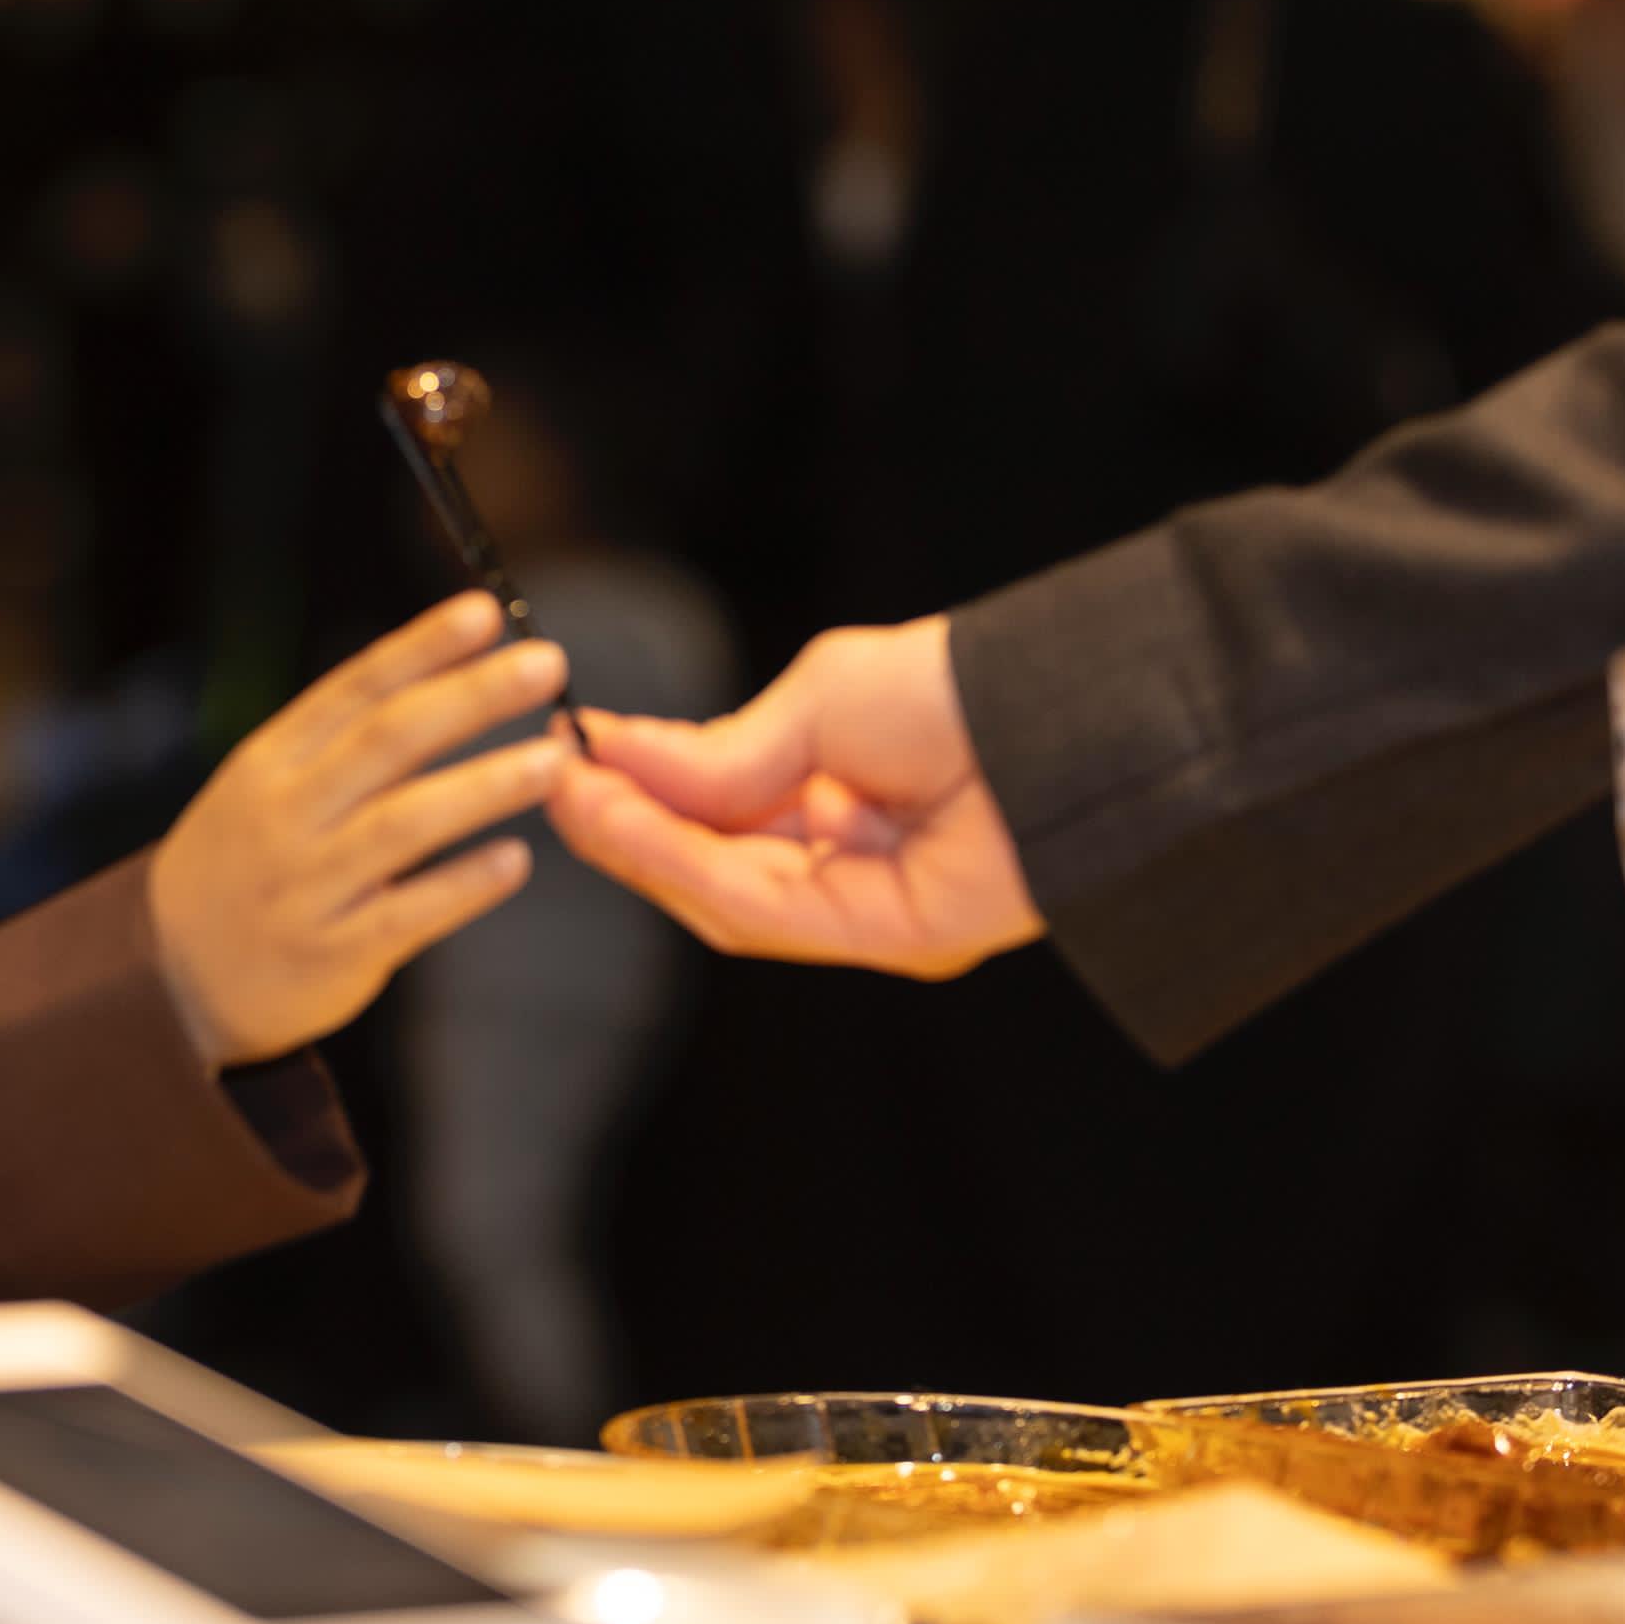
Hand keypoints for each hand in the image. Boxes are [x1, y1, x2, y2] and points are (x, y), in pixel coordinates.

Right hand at [148, 592, 574, 1066]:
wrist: (169, 975)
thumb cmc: (242, 864)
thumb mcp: (264, 787)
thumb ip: (343, 744)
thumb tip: (451, 679)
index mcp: (271, 761)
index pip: (353, 689)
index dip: (421, 648)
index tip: (485, 612)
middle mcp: (286, 815)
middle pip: (387, 742)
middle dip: (472, 698)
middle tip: (545, 667)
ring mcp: (306, 886)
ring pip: (404, 824)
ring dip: (484, 787)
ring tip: (553, 761)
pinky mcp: (332, 953)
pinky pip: (408, 913)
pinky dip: (463, 883)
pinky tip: (514, 860)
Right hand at [543, 615, 1044, 978]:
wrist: (1073, 707)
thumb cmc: (962, 686)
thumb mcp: (816, 701)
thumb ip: (721, 754)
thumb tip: (617, 762)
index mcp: (842, 808)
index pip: (720, 820)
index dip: (641, 797)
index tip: (569, 758)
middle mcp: (851, 868)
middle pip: (711, 868)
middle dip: (627, 829)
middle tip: (551, 780)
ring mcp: (870, 910)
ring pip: (723, 895)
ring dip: (640, 849)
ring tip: (573, 797)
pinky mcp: (891, 937)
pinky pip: (765, 910)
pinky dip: (687, 867)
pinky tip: (630, 821)